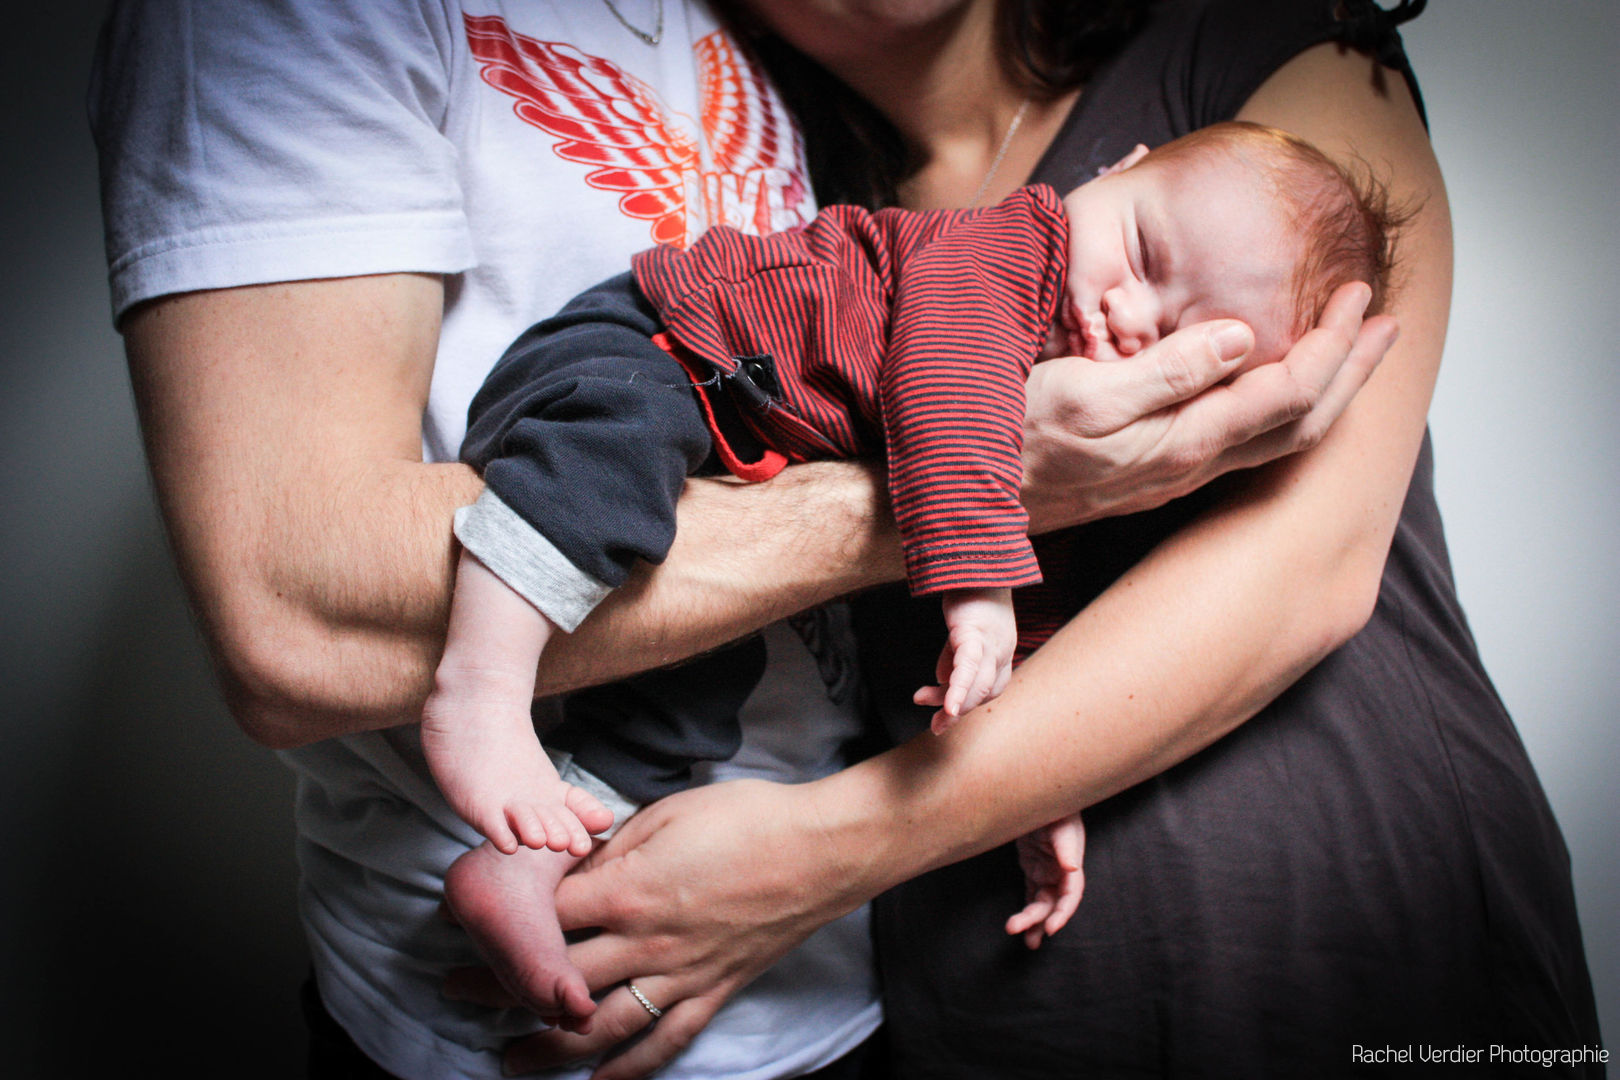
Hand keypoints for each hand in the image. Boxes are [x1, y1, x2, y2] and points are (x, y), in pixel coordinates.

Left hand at [444, 778, 866, 1079]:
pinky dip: (628, 1070)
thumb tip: (570, 867)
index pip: (543, 916)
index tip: (466, 920)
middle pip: (554, 977)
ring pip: (600, 1026)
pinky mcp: (713, 991)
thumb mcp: (667, 813)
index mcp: (628, 889)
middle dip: (497, 989)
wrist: (821, 849)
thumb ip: (612, 847)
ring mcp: (680, 974)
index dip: (499, 919)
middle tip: (455, 993)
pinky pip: (664, 1041)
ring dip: (547, 1047)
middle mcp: (646, 942)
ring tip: (506, 1060)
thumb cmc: (747, 818)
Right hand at [914, 587, 1014, 730]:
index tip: (945, 711)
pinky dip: (959, 689)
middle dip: (961, 712)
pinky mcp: (973, 629)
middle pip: (987, 690)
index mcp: (1003, 648)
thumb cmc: (970, 589)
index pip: (990, 687)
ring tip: (939, 719)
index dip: (969, 702)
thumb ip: (956, 655)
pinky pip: (968, 666)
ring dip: (959, 706)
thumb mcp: (964, 629)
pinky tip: (949, 707)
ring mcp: (991, 639)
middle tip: (936, 726)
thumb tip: (944, 680)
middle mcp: (1003, 647)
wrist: (974, 553)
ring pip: (981, 684)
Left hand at [1006, 813, 1085, 949]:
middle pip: (1053, 904)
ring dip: (1033, 922)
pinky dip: (1027, 910)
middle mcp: (1061, 872)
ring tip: (1023, 940)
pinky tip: (1021, 927)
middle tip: (1025, 937)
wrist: (1040, 796)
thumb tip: (1071, 867)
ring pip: (1041, 903)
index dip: (1063, 913)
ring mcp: (1046, 872)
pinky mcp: (1033, 869)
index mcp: (1071, 864)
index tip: (1051, 928)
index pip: (1070, 894)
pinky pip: (1031, 895)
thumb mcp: (1060, 824)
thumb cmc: (1055, 809)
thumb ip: (1065, 845)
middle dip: (1040, 921)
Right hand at [1021, 282, 1396, 531]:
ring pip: (1278, 440)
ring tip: (1354, 353)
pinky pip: (1247, 445)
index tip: (1359, 296)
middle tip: (1386, 322)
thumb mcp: (1083, 393)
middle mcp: (1192, 466)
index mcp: (1182, 440)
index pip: (1287, 392)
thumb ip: (1168, 370)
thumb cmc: (1013, 439)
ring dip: (1326, 393)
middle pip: (1302, 424)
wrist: (970, 504)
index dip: (1333, 345)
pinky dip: (1284, 409)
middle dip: (1351, 371)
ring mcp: (1176, 476)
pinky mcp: (1158, 474)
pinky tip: (1278, 388)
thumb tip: (1244, 338)